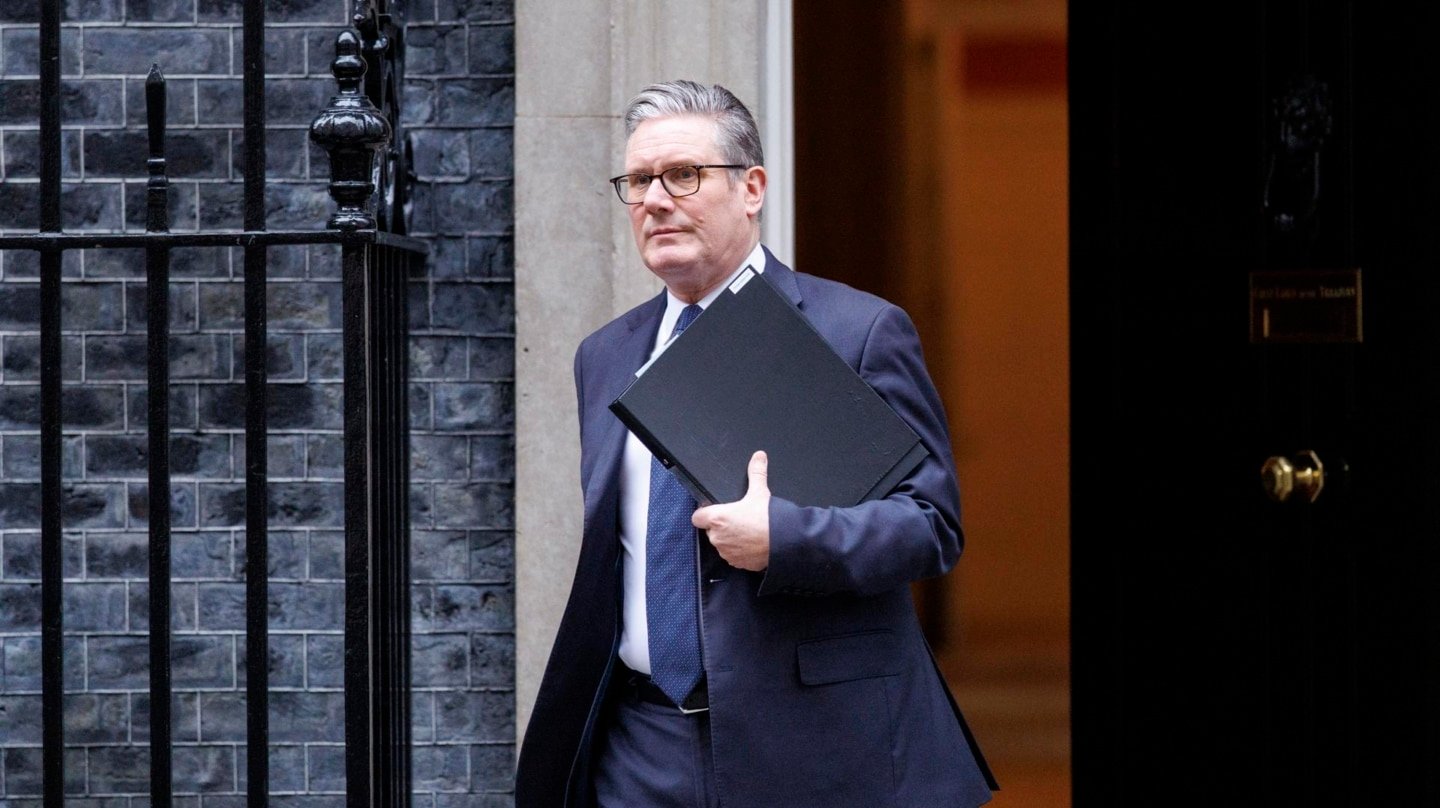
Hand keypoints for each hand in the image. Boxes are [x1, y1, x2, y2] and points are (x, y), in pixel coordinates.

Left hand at [692, 450, 770, 570]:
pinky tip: (752, 543)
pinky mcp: (736, 563)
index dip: (704, 513)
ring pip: (722, 543)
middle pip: (710, 530)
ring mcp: (726, 552)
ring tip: (747, 531)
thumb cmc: (768, 519)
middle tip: (737, 519)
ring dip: (729, 538)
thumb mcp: (760, 492)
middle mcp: (717, 537)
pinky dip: (739, 550)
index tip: (715, 510)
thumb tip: (758, 456)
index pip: (697, 517)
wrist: (784, 543)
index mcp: (717, 518)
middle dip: (720, 526)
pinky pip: (732, 556)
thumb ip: (756, 472)